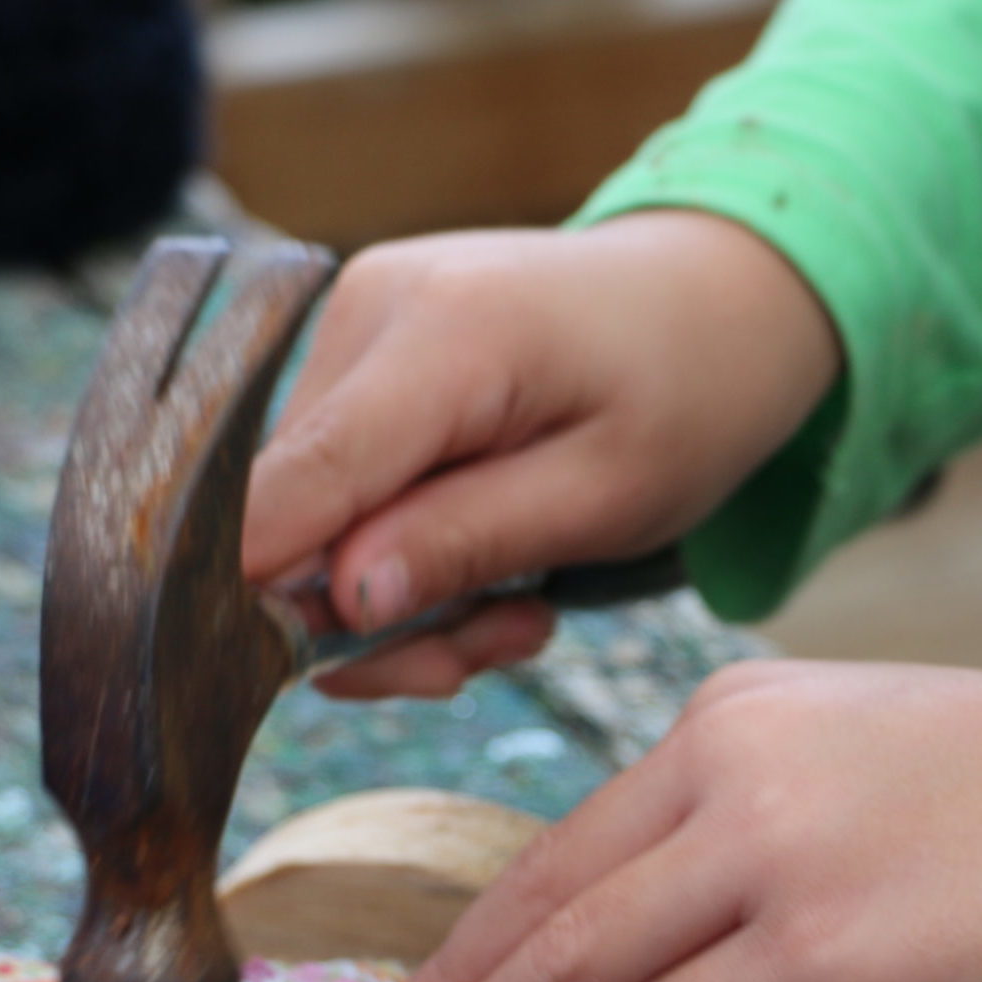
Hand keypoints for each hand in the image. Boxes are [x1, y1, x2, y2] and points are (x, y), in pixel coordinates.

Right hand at [244, 212, 837, 696]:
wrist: (716, 301)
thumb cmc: (688, 395)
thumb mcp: (606, 496)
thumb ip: (467, 542)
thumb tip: (340, 600)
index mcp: (443, 335)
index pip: (293, 484)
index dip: (265, 597)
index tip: (298, 680)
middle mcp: (369, 312)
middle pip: (292, 517)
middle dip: (377, 618)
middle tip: (494, 651)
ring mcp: (356, 327)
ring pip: (312, 517)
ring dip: (402, 598)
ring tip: (514, 615)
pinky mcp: (360, 356)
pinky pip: (340, 490)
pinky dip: (403, 551)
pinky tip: (489, 566)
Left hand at [366, 661, 981, 981]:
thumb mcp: (856, 763)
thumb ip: (742, 819)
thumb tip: (650, 922)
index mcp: (734, 714)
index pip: (572, 835)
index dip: (486, 924)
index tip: (435, 981)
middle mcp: (730, 767)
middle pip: (548, 897)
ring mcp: (768, 858)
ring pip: (581, 966)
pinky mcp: (816, 954)